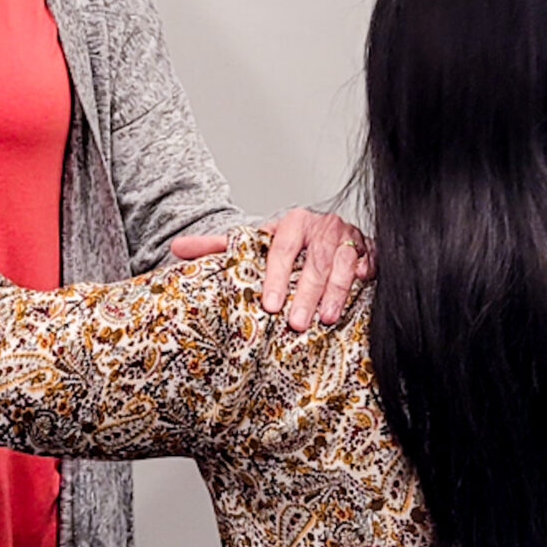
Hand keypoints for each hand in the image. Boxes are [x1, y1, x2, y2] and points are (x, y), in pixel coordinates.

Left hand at [171, 209, 371, 331]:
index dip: (276, 277)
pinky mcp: (368, 248)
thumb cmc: (282, 244)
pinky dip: (367, 273)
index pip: (281, 249)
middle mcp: (321, 226)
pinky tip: (364, 285)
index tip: (269, 305)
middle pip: (314, 261)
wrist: (315, 234)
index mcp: (291, 222)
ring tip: (328, 319)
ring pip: (343, 263)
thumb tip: (175, 249)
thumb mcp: (251, 244)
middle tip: (296, 324)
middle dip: (307, 294)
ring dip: (337, 291)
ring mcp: (348, 236)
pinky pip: (371, 259)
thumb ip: (216, 247)